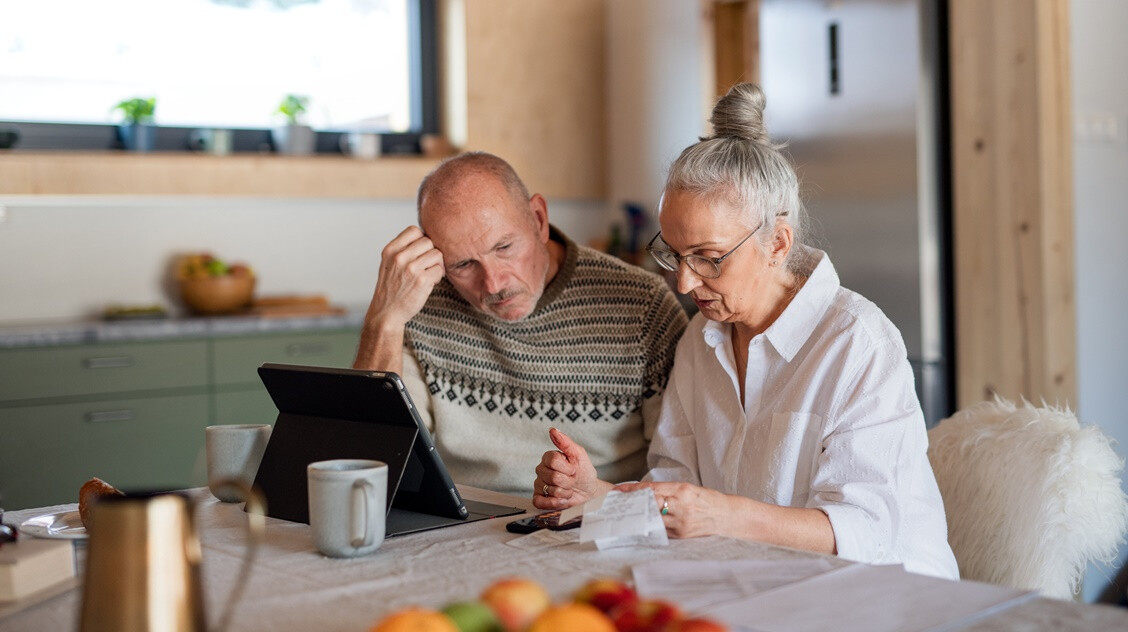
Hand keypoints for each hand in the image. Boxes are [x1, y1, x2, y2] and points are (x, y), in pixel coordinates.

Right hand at [353, 226, 445, 372]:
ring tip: (429, 273)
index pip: (414, 230)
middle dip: (431, 253)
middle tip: (427, 265)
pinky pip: (440, 270)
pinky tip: (430, 282)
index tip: (420, 252)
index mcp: (390, 250)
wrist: (386, 313)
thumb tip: (427, 237)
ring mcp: (411, 269)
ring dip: (437, 264)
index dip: (421, 239)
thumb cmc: (391, 288)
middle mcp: (399, 257)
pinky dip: (438, 276)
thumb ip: (403, 249)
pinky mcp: (422, 281)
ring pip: (437, 254)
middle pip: (428, 241)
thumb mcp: (389, 263)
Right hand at [532, 428, 608, 509]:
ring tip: (568, 489)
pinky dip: (554, 503)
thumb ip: (565, 442)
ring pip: (550, 490)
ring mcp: (539, 484)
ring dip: (565, 492)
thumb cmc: (584, 472)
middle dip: (568, 481)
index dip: (567, 468)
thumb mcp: (579, 454)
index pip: (552, 461)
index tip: (574, 469)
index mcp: (549, 457)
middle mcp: (541, 470)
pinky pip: (539, 502)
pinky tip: (562, 499)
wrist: (588, 491)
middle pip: (553, 477)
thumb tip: (553, 430)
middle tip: (572, 480)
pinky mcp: (539, 499)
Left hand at [614, 481, 731, 538]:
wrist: (727, 517)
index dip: (633, 490)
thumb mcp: (689, 489)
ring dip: (638, 516)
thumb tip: (644, 492)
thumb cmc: (708, 500)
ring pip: (652, 519)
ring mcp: (681, 523)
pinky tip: (641, 524)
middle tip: (617, 503)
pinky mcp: (681, 536)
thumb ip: (668, 490)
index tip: (619, 490)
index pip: (651, 489)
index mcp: (683, 491)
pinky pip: (660, 530)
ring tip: (626, 513)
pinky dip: (650, 526)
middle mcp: (681, 507)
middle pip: (649, 505)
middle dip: (632, 504)